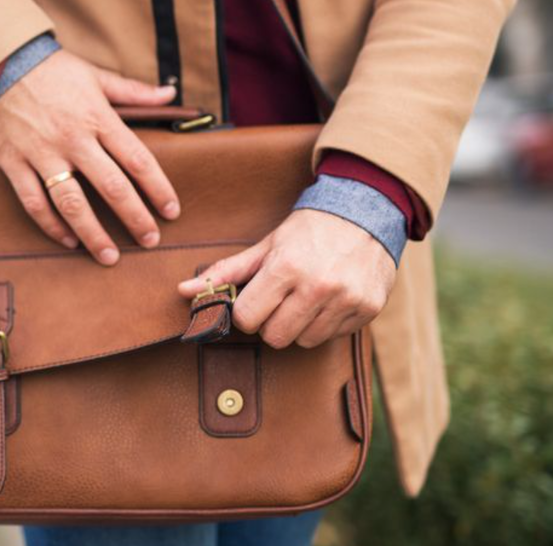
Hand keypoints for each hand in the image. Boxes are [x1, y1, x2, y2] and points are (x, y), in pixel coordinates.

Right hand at [0, 50, 180, 265]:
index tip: (171, 211)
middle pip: (111, 187)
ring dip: (93, 234)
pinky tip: (68, 240)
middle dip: (135, 218)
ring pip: (72, 203)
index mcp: (98, 117)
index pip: (137, 160)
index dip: (158, 189)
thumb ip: (133, 91)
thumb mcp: (94, 75)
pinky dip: (51, 225)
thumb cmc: (49, 68)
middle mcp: (72, 139)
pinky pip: (34, 202)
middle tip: (150, 241)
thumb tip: (170, 95)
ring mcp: (41, 153)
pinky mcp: (13, 163)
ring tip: (110, 257)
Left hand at [178, 209, 396, 347]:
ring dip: (300, 326)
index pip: (247, 319)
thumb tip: (183, 290)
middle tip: (282, 300)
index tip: (257, 300)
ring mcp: (346, 300)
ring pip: (304, 341)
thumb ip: (227, 272)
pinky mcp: (368, 309)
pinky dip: (327, 324)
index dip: (247, 312)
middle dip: (272, 323)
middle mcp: (318, 286)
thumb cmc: (310, 230)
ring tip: (308, 298)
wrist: (366, 210)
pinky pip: (333, 337)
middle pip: (275, 337)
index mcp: (286, 268)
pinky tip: (331, 299)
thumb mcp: (267, 246)